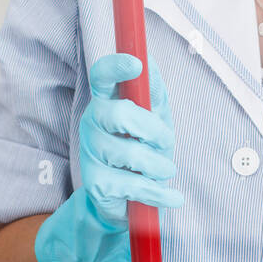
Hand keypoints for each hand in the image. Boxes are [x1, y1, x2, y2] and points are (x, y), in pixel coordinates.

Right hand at [80, 51, 181, 227]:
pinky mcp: (96, 183)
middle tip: (166, 141)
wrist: (130, 200)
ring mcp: (91, 152)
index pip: (101, 76)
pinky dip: (160, 193)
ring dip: (158, 165)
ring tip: (164, 170)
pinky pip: (135, 185)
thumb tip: (149, 61)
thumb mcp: (157, 119)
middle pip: (119, 112)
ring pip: (130, 153)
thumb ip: (154, 92)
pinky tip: (172, 197)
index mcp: (106, 100)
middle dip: (152, 128)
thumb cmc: (144, 149)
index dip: (115, 66)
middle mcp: (92, 122)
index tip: (136, 64)